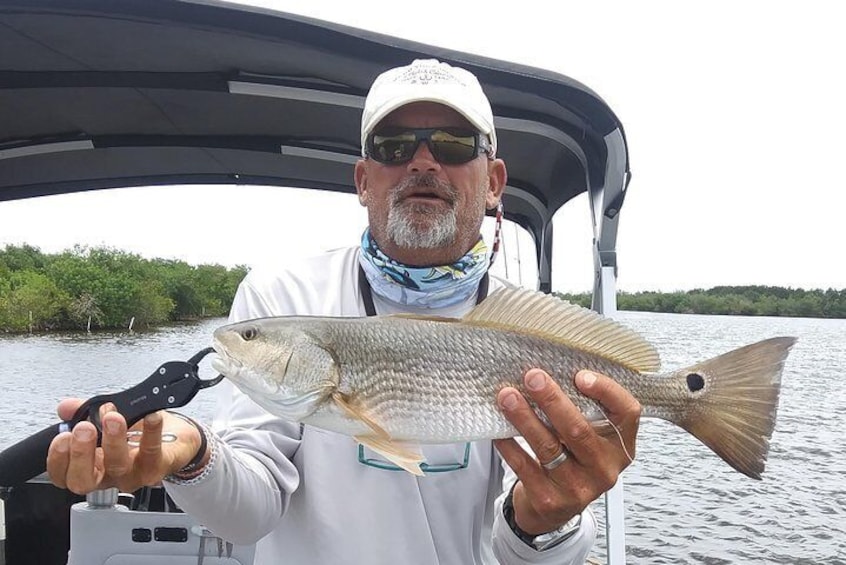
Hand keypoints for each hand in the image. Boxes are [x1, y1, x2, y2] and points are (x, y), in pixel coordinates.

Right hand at [46, 399, 205, 494]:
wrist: (176, 441)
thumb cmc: (139, 435)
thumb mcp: (107, 420)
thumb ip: (84, 412)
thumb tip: (67, 407)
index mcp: (92, 466)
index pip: (63, 476)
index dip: (58, 460)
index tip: (62, 436)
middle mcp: (108, 476)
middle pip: (84, 480)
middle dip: (80, 453)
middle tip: (84, 429)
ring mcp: (133, 475)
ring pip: (117, 466)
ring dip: (113, 439)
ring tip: (113, 417)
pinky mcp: (157, 467)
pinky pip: (152, 452)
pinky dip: (151, 431)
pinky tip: (151, 416)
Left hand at [494, 369, 640, 534]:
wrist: (555, 506)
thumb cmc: (572, 459)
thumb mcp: (591, 437)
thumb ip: (583, 409)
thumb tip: (551, 371)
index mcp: (620, 445)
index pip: (627, 413)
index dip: (606, 391)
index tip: (580, 375)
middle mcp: (604, 468)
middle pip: (579, 430)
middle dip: (553, 400)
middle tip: (532, 377)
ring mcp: (578, 488)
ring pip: (548, 447)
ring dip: (525, 418)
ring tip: (507, 396)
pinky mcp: (550, 500)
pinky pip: (525, 466)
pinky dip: (509, 445)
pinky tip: (499, 429)